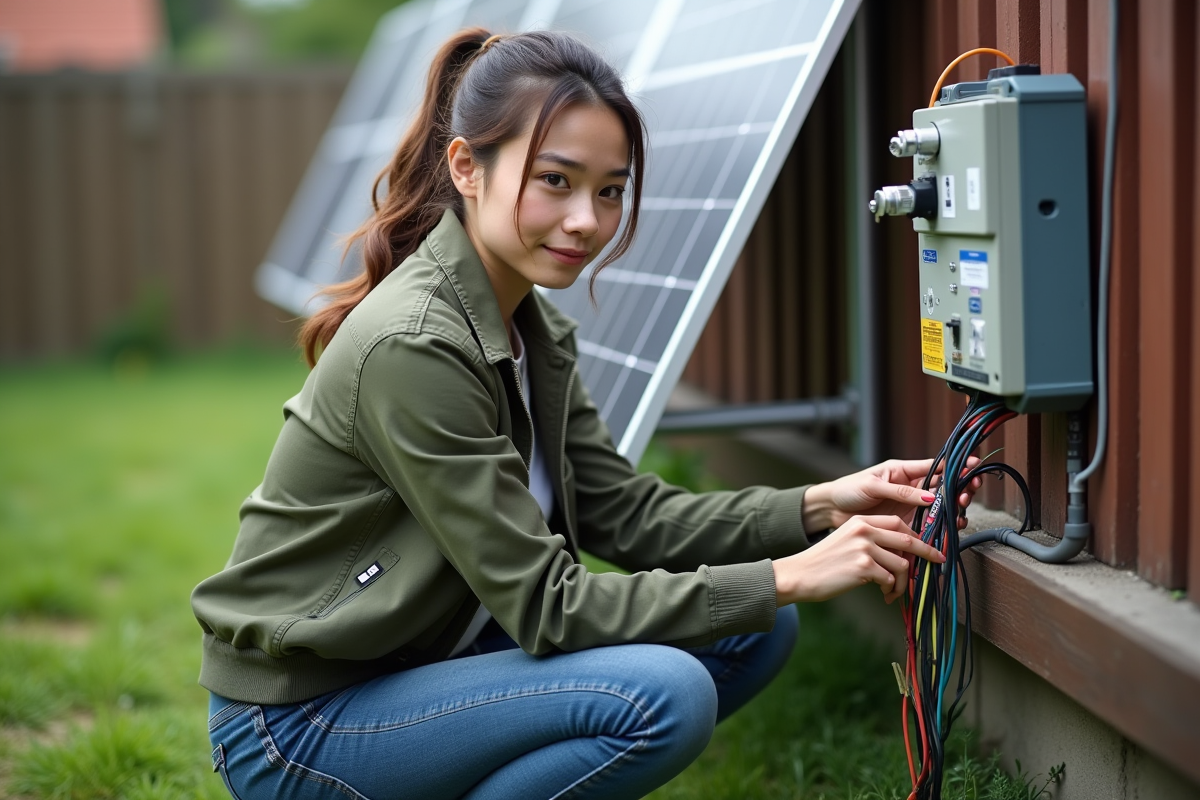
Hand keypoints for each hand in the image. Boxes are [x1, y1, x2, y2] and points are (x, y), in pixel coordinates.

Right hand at [773, 515, 945, 604]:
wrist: (800, 575)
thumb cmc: (824, 562)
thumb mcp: (846, 540)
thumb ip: (871, 540)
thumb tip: (902, 554)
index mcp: (860, 520)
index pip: (898, 523)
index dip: (918, 536)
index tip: (929, 547)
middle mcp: (863, 530)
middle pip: (907, 540)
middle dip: (927, 553)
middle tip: (938, 562)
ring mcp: (864, 547)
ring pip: (902, 564)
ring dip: (903, 582)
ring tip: (893, 592)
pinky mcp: (863, 566)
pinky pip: (890, 579)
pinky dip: (891, 590)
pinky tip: (883, 595)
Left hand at [803, 458, 982, 532]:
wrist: (831, 510)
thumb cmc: (848, 490)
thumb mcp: (872, 486)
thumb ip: (900, 491)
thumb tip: (929, 497)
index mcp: (904, 471)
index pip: (937, 466)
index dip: (957, 466)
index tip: (974, 467)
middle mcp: (912, 488)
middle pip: (945, 487)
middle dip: (961, 490)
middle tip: (967, 496)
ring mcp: (911, 507)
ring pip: (941, 508)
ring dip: (955, 511)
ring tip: (960, 516)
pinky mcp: (907, 524)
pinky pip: (929, 526)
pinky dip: (941, 529)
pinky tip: (949, 531)